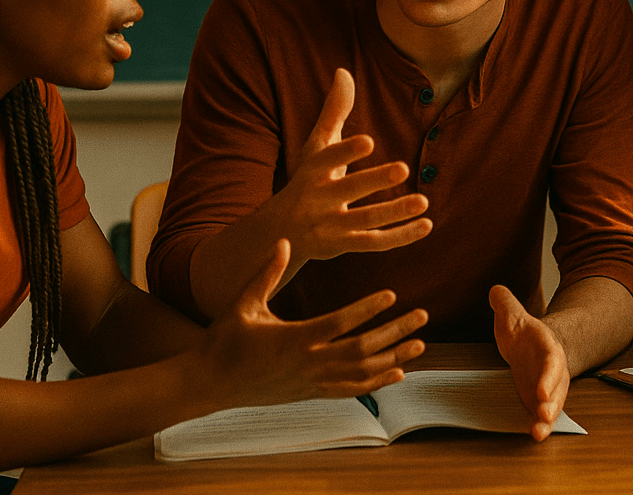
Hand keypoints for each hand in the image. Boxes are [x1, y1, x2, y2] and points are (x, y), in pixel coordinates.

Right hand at [201, 239, 428, 406]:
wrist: (210, 383)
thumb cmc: (225, 339)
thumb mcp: (243, 302)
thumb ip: (266, 272)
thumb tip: (285, 240)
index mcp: (293, 338)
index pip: (339, 323)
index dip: (367, 309)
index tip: (392, 295)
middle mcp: (308, 363)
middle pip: (361, 349)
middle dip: (394, 333)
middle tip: (422, 316)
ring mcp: (312, 382)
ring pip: (362, 373)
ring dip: (393, 358)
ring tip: (420, 343)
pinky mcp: (311, 393)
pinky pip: (351, 390)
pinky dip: (376, 382)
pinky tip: (397, 373)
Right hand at [275, 68, 432, 263]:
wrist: (278, 233)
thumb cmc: (304, 179)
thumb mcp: (315, 147)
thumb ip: (333, 111)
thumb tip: (343, 71)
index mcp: (312, 171)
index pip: (328, 160)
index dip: (346, 152)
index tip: (368, 140)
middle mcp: (318, 198)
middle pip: (348, 190)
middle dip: (374, 181)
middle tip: (403, 168)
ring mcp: (331, 225)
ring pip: (366, 219)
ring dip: (395, 212)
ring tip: (423, 201)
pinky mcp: (343, 245)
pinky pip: (374, 242)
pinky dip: (400, 237)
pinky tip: (427, 225)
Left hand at [489, 285, 568, 440]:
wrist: (535, 348)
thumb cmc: (525, 335)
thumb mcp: (514, 316)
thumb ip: (506, 304)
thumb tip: (495, 290)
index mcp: (549, 348)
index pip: (551, 362)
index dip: (548, 376)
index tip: (541, 391)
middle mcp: (553, 371)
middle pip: (557, 388)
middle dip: (552, 403)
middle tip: (544, 415)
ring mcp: (549, 388)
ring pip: (553, 405)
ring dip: (547, 419)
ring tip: (539, 432)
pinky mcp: (539, 401)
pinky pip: (543, 415)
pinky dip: (539, 425)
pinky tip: (534, 434)